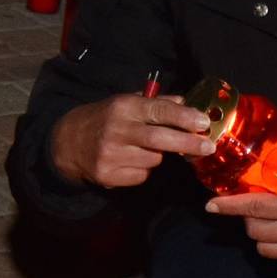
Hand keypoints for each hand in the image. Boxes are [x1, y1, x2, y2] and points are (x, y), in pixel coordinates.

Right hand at [52, 91, 213, 189]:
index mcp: (123, 107)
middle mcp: (117, 130)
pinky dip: (143, 170)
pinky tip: (130, 161)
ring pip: (153, 160)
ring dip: (158, 156)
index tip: (203, 123)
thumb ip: (157, 103)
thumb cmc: (105, 119)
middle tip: (208, 147)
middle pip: (159, 140)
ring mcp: (111, 155)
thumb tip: (187, 102)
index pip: (158, 111)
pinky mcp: (108, 176)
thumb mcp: (126, 103)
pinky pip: (141, 175)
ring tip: (142, 148)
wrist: (68, 142)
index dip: (184, 118)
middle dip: (187, 144)